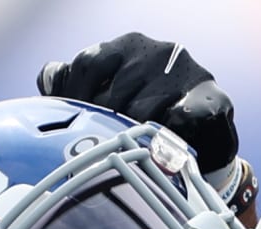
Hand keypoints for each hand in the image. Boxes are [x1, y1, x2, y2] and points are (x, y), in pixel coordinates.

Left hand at [38, 32, 238, 175]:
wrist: (207, 139)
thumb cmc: (151, 114)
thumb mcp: (113, 93)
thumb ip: (77, 84)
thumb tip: (47, 80)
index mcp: (128, 45)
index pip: (87, 64)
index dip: (75, 98)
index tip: (74, 125)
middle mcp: (158, 50)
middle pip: (113, 93)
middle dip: (106, 125)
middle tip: (104, 148)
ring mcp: (188, 71)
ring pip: (143, 112)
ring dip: (134, 137)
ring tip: (132, 151)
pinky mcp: (213, 96)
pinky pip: (180, 120)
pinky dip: (167, 136)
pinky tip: (163, 147)